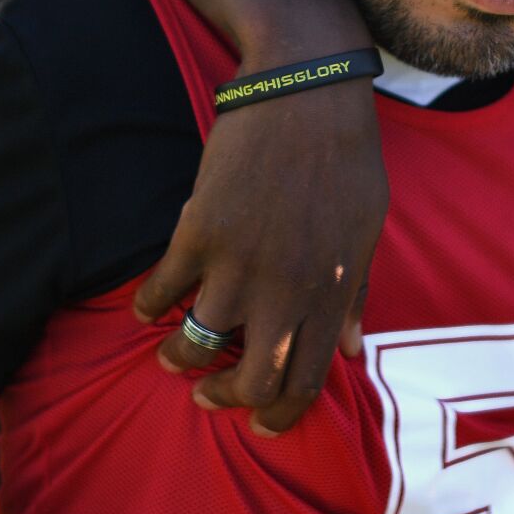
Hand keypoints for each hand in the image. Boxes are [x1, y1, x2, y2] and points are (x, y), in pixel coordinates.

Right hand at [134, 77, 387, 436]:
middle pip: (251, 379)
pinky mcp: (200, 231)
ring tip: (170, 356)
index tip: (262, 423)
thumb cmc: (346, 156)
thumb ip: (356, 293)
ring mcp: (241, 262)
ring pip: (197, 342)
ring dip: (178, 358)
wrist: (307, 91)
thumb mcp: (368, 229)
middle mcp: (288, 288)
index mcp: (333, 290)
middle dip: (226, 398)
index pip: (306, 380)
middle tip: (210, 394)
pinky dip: (148, 306)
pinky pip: (162, 289)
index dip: (281, 414)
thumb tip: (351, 350)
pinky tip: (146, 307)